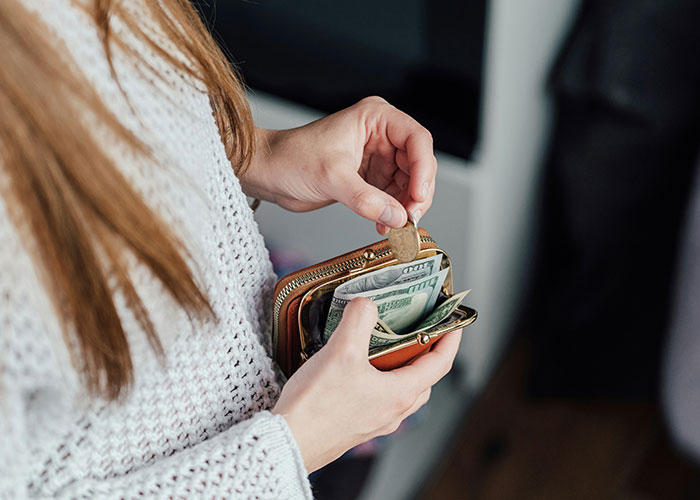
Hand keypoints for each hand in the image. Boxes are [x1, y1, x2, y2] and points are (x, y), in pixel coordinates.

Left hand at [241, 96, 437, 234]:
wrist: (266, 172)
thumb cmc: (290, 157)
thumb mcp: (331, 177)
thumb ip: (367, 199)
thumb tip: (398, 217)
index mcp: (375, 118)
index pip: (417, 139)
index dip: (423, 170)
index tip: (418, 197)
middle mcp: (380, 135)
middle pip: (418, 164)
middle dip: (416, 193)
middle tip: (409, 218)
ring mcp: (376, 158)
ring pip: (408, 183)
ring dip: (405, 207)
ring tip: (396, 226)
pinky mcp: (368, 179)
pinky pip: (392, 197)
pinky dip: (393, 213)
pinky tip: (385, 225)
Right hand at [271, 298, 461, 472]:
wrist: (288, 441)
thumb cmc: (317, 407)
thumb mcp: (342, 351)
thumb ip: (359, 319)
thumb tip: (366, 304)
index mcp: (399, 393)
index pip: (439, 364)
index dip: (450, 340)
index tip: (453, 323)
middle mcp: (393, 410)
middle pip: (423, 378)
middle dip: (425, 352)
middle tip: (419, 330)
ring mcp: (375, 420)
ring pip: (401, 390)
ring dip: (401, 367)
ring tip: (385, 345)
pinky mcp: (356, 424)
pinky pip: (378, 398)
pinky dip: (378, 379)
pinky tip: (356, 369)